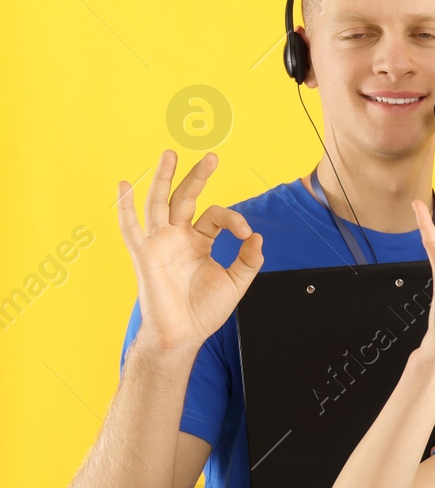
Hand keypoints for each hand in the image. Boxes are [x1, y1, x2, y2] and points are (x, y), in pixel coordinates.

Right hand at [115, 150, 263, 353]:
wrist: (182, 334)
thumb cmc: (204, 310)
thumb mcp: (236, 282)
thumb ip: (249, 260)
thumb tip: (257, 236)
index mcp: (199, 241)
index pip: (216, 217)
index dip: (234, 219)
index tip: (245, 234)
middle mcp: (177, 237)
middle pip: (186, 198)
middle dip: (197, 177)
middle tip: (212, 157)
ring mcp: (160, 243)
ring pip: (159, 203)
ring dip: (165, 178)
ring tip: (170, 153)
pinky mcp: (145, 253)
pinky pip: (130, 227)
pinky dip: (125, 206)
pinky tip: (124, 184)